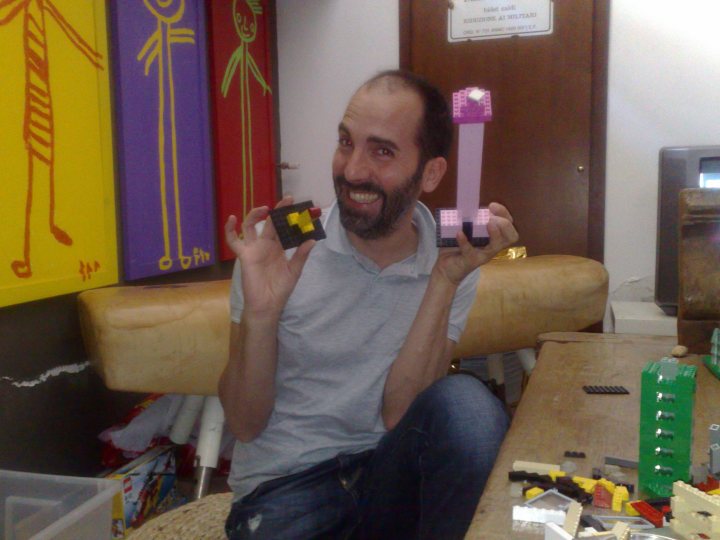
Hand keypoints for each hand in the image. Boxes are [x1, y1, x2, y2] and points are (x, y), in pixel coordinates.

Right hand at [225, 196, 315, 317]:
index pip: (282, 227)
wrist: (268, 305)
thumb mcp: (294, 270)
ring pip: (250, 226)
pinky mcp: (245, 255)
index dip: (288, 216)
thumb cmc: (280, 289)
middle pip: (269, 222)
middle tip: (288, 200)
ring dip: (255, 215)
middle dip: (277, 211)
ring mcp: (254, 248)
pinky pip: (233, 241)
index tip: (298, 205)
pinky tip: (232, 218)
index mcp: (278, 247)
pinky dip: (229, 229)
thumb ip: (301, 255)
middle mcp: (265, 245)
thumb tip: (312, 239)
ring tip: (265, 209)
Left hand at [434, 202, 518, 285]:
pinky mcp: (470, 262)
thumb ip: (468, 218)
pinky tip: (459, 233)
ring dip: (495, 233)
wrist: (446, 269)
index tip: (492, 205)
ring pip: (497, 246)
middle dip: (505, 223)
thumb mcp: (465, 230)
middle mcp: (492, 247)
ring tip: (487, 223)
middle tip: (491, 216)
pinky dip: (465, 241)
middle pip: (511, 236)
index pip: (509, 224)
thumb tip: (465, 202)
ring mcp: (483, 255)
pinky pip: (470, 251)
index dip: (504, 213)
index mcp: (493, 237)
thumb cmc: (457, 247)